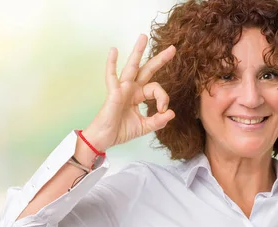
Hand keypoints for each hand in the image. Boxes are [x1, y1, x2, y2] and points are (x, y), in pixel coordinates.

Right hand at [83, 34, 175, 151]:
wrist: (104, 139)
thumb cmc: (120, 131)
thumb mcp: (144, 127)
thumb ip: (157, 121)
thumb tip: (171, 113)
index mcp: (138, 96)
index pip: (156, 90)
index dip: (163, 98)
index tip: (163, 110)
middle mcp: (131, 89)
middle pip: (147, 70)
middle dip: (160, 59)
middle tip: (172, 49)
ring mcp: (122, 89)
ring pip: (131, 67)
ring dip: (137, 52)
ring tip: (143, 37)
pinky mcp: (113, 93)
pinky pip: (112, 76)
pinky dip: (111, 63)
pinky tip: (114, 50)